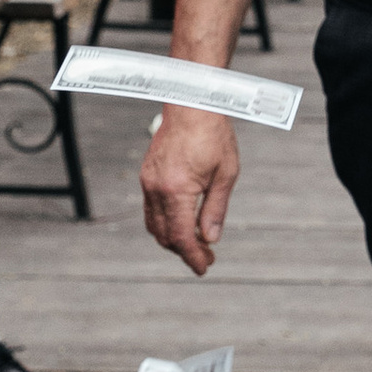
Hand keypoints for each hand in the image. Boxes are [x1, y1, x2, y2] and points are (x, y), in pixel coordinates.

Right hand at [140, 105, 240, 277]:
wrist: (191, 103)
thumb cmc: (213, 135)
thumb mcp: (225, 174)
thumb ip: (216, 209)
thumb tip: (210, 239)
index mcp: (177, 190)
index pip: (181, 237)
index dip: (192, 257)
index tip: (204, 267)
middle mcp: (156, 189)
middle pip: (164, 235)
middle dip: (184, 251)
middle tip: (206, 257)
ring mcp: (148, 182)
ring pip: (154, 224)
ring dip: (173, 239)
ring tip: (196, 243)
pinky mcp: (146, 175)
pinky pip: (150, 209)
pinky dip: (164, 222)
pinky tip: (183, 222)